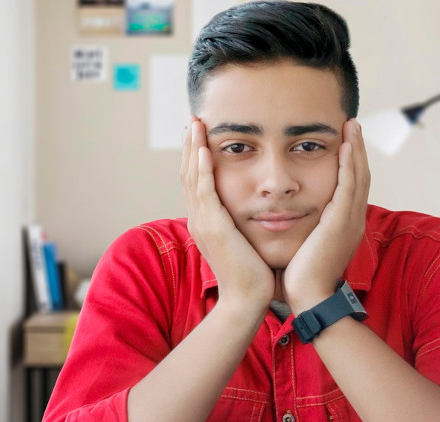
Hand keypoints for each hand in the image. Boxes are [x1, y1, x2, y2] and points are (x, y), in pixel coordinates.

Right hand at [180, 117, 274, 313]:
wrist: (248, 299)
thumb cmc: (251, 273)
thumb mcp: (241, 242)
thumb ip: (238, 223)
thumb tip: (248, 211)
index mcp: (206, 221)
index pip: (196, 182)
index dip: (195, 157)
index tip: (200, 135)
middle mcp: (199, 218)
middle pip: (188, 174)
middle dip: (189, 146)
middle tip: (192, 120)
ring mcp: (203, 222)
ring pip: (192, 177)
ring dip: (192, 149)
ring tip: (194, 124)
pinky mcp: (213, 226)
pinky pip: (204, 191)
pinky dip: (201, 168)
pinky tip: (203, 149)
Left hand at [282, 118, 370, 313]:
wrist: (309, 296)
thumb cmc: (302, 274)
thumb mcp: (308, 245)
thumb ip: (308, 227)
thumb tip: (293, 216)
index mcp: (345, 224)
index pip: (351, 186)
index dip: (350, 162)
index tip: (345, 141)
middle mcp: (353, 219)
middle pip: (360, 176)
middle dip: (357, 149)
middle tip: (353, 124)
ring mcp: (351, 220)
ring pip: (358, 176)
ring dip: (356, 149)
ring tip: (352, 126)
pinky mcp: (342, 223)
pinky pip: (348, 186)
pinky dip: (349, 165)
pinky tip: (345, 146)